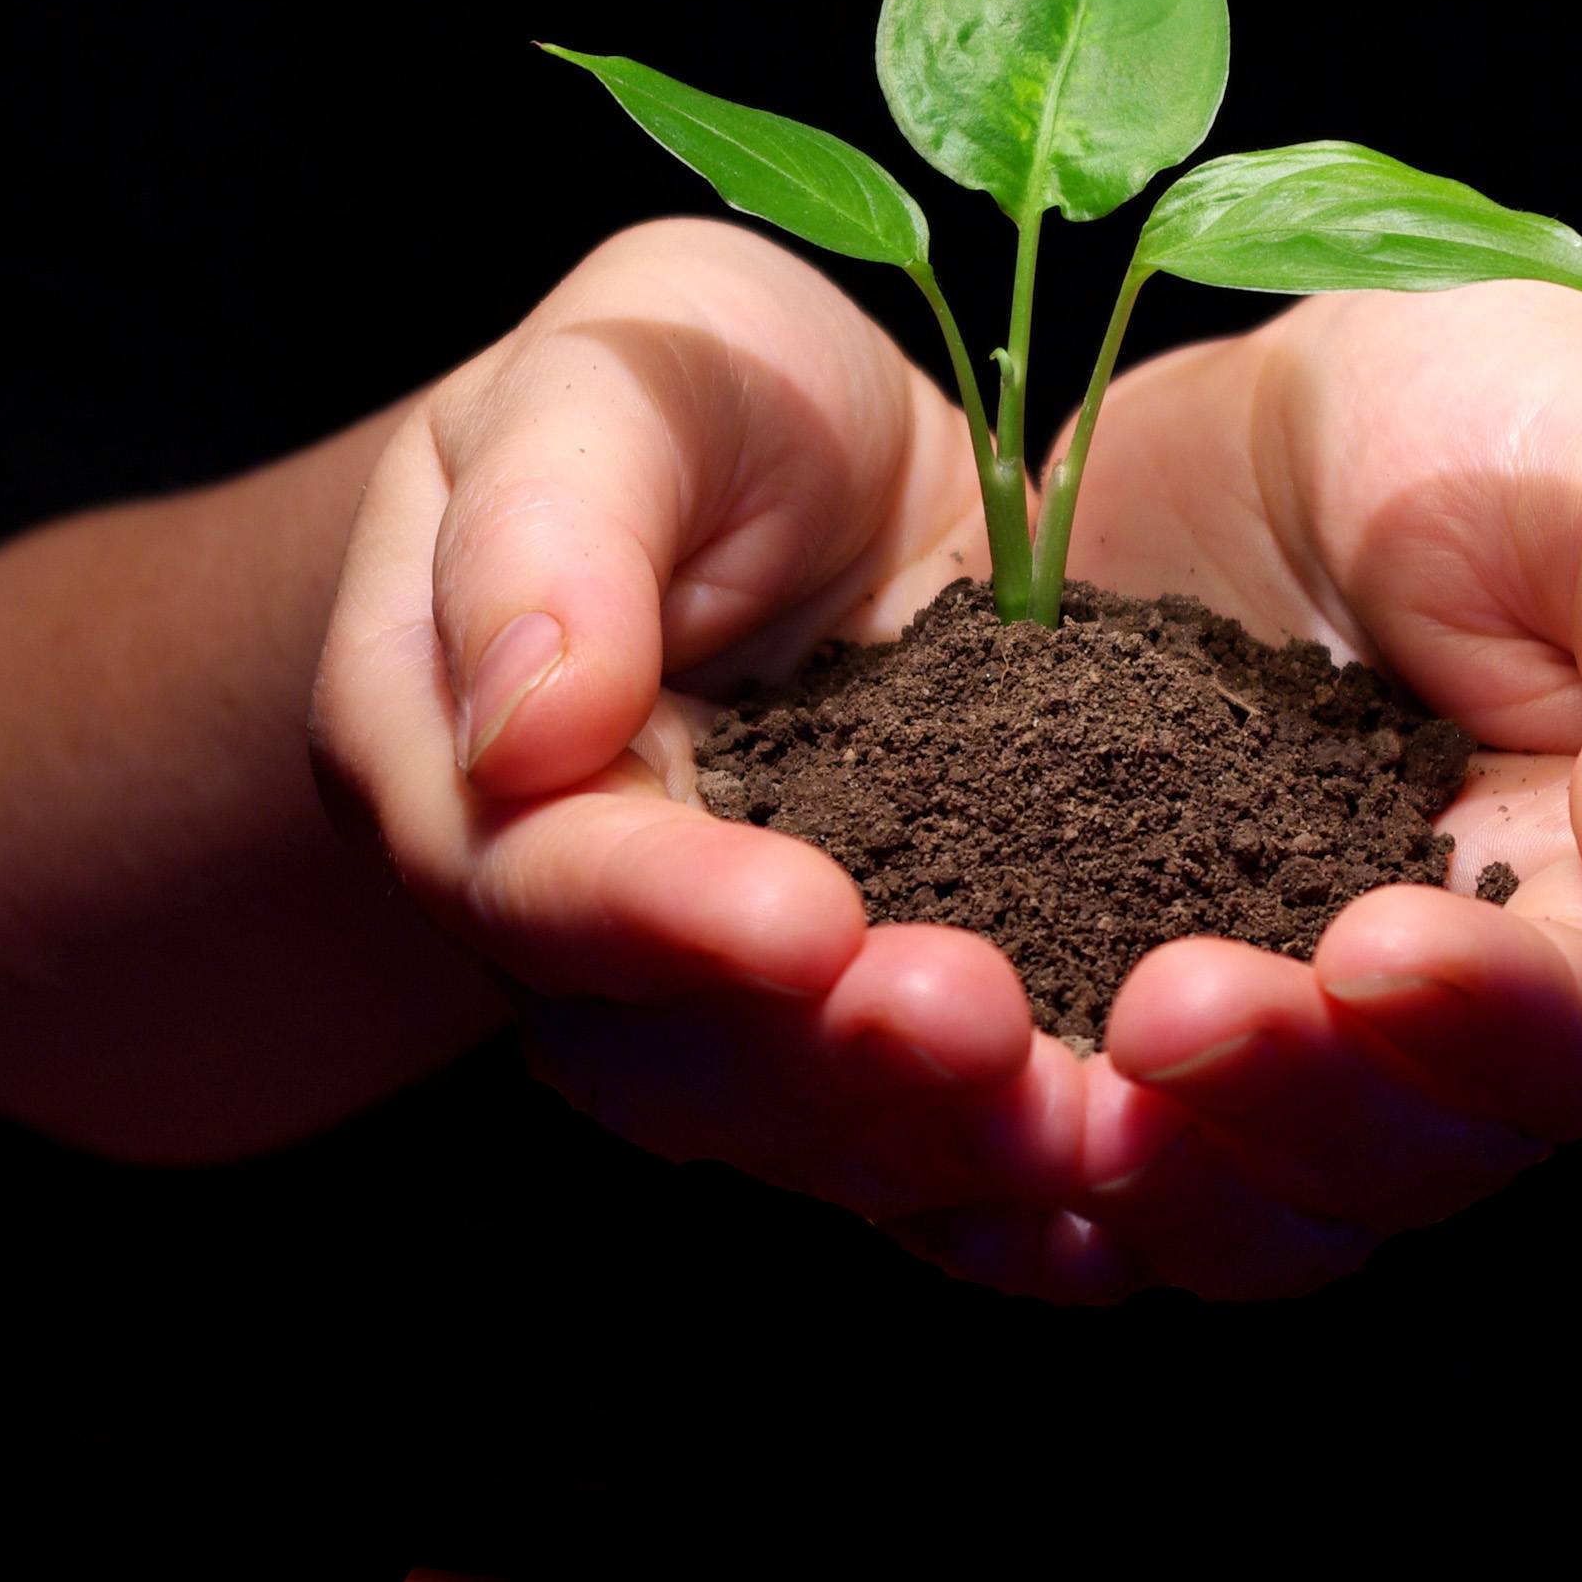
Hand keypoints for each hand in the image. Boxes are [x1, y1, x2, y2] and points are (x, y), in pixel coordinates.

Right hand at [307, 220, 1112, 1288]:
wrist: (795, 452)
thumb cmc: (677, 380)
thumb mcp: (606, 377)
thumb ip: (552, 527)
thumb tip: (525, 726)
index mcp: (457, 767)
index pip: (533, 879)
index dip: (662, 917)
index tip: (807, 918)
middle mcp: (579, 927)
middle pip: (668, 1058)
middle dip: (825, 1064)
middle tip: (982, 1028)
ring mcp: (732, 997)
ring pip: (805, 1133)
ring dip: (939, 1145)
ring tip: (1090, 1118)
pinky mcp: (877, 1016)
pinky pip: (923, 1149)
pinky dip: (1016, 1197)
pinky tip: (1124, 1204)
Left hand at [1055, 282, 1581, 1296]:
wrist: (1299, 443)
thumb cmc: (1507, 440)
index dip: (1494, 1017)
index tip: (1381, 946)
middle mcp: (1433, 1040)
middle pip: (1385, 1159)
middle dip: (1280, 1097)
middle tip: (1170, 1003)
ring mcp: (1256, 1050)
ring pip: (1213, 1206)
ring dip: (1128, 1166)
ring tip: (1024, 1068)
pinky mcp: (1085, 1014)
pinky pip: (1037, 1160)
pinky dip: (973, 1163)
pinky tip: (900, 1081)